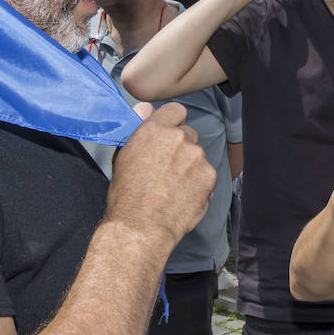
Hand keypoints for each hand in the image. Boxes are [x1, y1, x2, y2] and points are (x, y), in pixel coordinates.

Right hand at [106, 102, 216, 249]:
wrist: (141, 225)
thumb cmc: (126, 194)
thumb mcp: (124, 155)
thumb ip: (138, 128)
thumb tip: (144, 108)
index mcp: (155, 130)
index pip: (176, 110)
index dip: (173, 122)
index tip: (168, 134)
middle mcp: (179, 139)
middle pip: (188, 134)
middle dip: (180, 147)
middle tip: (167, 168)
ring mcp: (197, 157)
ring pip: (197, 156)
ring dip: (190, 166)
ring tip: (173, 187)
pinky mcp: (209, 176)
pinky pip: (206, 175)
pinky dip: (198, 183)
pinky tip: (183, 196)